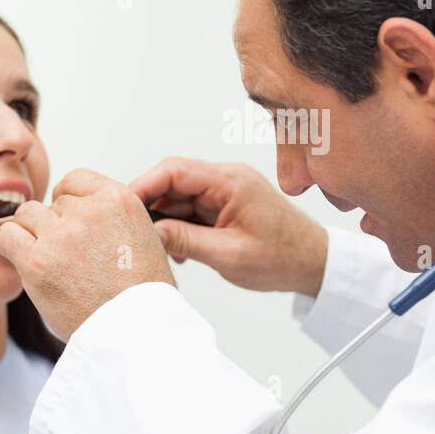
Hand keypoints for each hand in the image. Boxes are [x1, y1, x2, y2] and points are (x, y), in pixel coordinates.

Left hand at [0, 168, 174, 340]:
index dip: (70, 202)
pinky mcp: (38, 261)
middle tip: (68, 257)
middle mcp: (90, 210)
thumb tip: (75, 213)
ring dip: (33, 234)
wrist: (137, 330)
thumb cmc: (142, 295)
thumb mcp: (143, 238)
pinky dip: (12, 247)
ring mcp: (62, 234)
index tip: (74, 224)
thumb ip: (111, 219)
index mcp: (120, 200)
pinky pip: (7, 236)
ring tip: (49, 262)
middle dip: (56, 225)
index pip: (75, 180)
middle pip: (52, 202)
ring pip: (27, 214)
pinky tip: (27, 264)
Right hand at [129, 157, 327, 297]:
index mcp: (231, 181)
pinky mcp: (223, 206)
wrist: (313, 263)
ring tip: (156, 249)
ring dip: (163, 221)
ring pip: (178, 198)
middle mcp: (226, 180)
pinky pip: (189, 210)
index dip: (143, 186)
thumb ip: (187, 242)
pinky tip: (176, 251)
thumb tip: (149, 234)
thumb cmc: (283, 257)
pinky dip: (177, 228)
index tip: (121, 207)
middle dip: (148, 206)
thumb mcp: (230, 255)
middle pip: (171, 182)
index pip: (174, 170)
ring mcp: (224, 192)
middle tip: (130, 232)